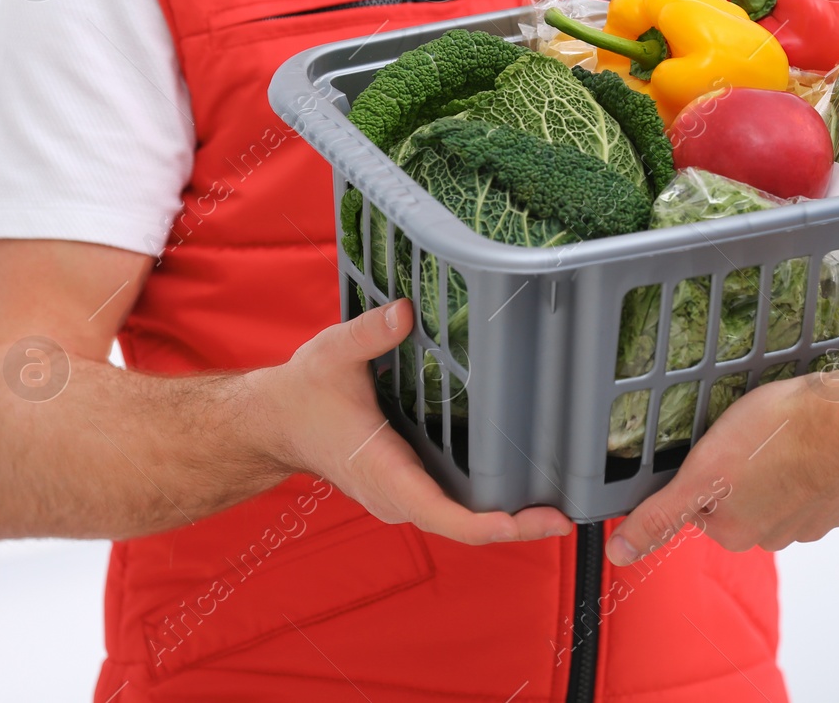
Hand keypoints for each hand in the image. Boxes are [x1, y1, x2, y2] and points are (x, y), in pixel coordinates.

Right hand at [249, 299, 573, 544]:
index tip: (528, 521)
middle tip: (565, 516)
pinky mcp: (403, 490)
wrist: (273, 422)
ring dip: (505, 520)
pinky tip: (517, 490)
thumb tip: (405, 312)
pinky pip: (449, 508)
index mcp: (385, 471)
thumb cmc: (303, 393)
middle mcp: (396, 496)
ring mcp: (400, 498)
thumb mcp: (333, 354)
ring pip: (458, 521)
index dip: (490, 524)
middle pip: (463, 527)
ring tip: (555, 507)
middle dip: (515, 527)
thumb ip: (370, 334)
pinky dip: (485, 507)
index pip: (443, 514)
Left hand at [605, 368, 838, 564]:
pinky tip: (806, 438)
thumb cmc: (780, 434)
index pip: (701, 504)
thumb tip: (621, 553)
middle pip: (739, 499)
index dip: (704, 470)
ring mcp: (812, 519)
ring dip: (773, 463)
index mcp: (736, 533)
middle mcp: (775, 535)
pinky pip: (812, 481)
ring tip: (777, 432)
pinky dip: (806, 462)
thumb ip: (660, 516)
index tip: (714, 445)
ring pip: (777, 489)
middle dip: (739, 468)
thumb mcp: (702, 471)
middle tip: (745, 433)